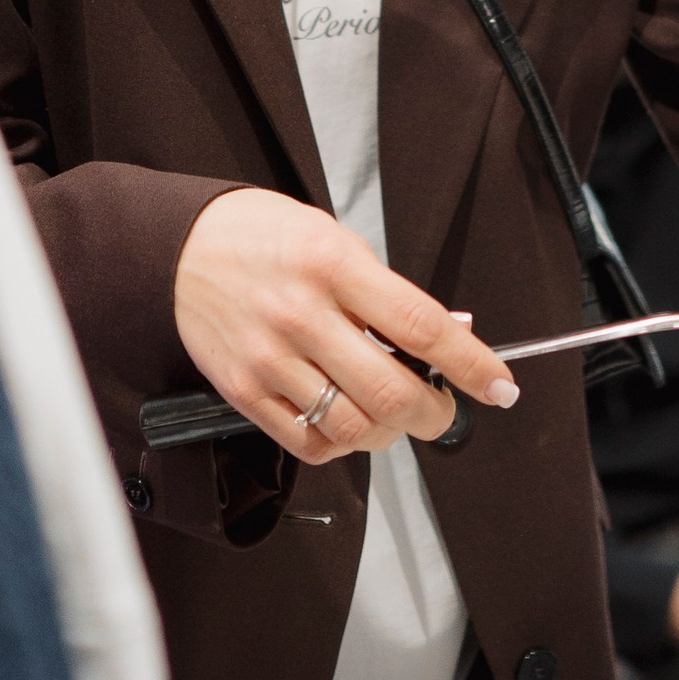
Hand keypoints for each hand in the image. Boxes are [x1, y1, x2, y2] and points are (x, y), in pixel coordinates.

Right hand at [171, 188, 516, 462]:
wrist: (179, 246)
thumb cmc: (264, 236)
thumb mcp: (334, 238)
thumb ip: (385, 292)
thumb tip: (446, 338)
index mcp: (333, 265)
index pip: (420, 327)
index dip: (470, 364)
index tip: (499, 385)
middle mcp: (302, 314)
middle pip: (391, 391)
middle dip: (435, 413)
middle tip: (442, 410)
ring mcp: (270, 358)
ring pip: (354, 426)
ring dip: (390, 433)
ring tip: (392, 414)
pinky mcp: (242, 391)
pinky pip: (309, 442)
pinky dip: (343, 444)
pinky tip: (347, 422)